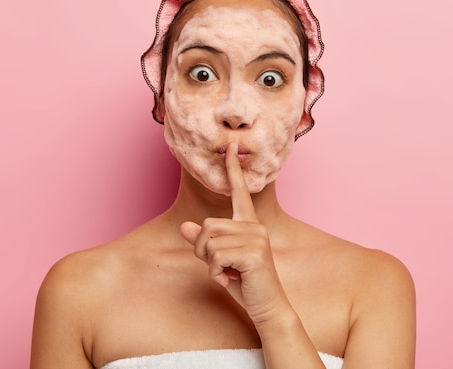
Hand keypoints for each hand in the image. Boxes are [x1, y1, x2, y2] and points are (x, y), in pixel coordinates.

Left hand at [180, 143, 287, 322]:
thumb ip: (204, 243)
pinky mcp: (254, 253)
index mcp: (249, 224)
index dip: (233, 169)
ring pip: (209, 241)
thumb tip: (185, 227)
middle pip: (207, 225)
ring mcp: (256, 238)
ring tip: (226, 273)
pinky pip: (216, 257)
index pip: (239, 192)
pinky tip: (230, 279)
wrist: (267, 306)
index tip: (230, 146)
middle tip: (218, 267)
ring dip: (209, 263)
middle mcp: (254, 226)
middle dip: (202, 250)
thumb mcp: (219, 261)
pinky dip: (215, 272)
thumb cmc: (244, 283)